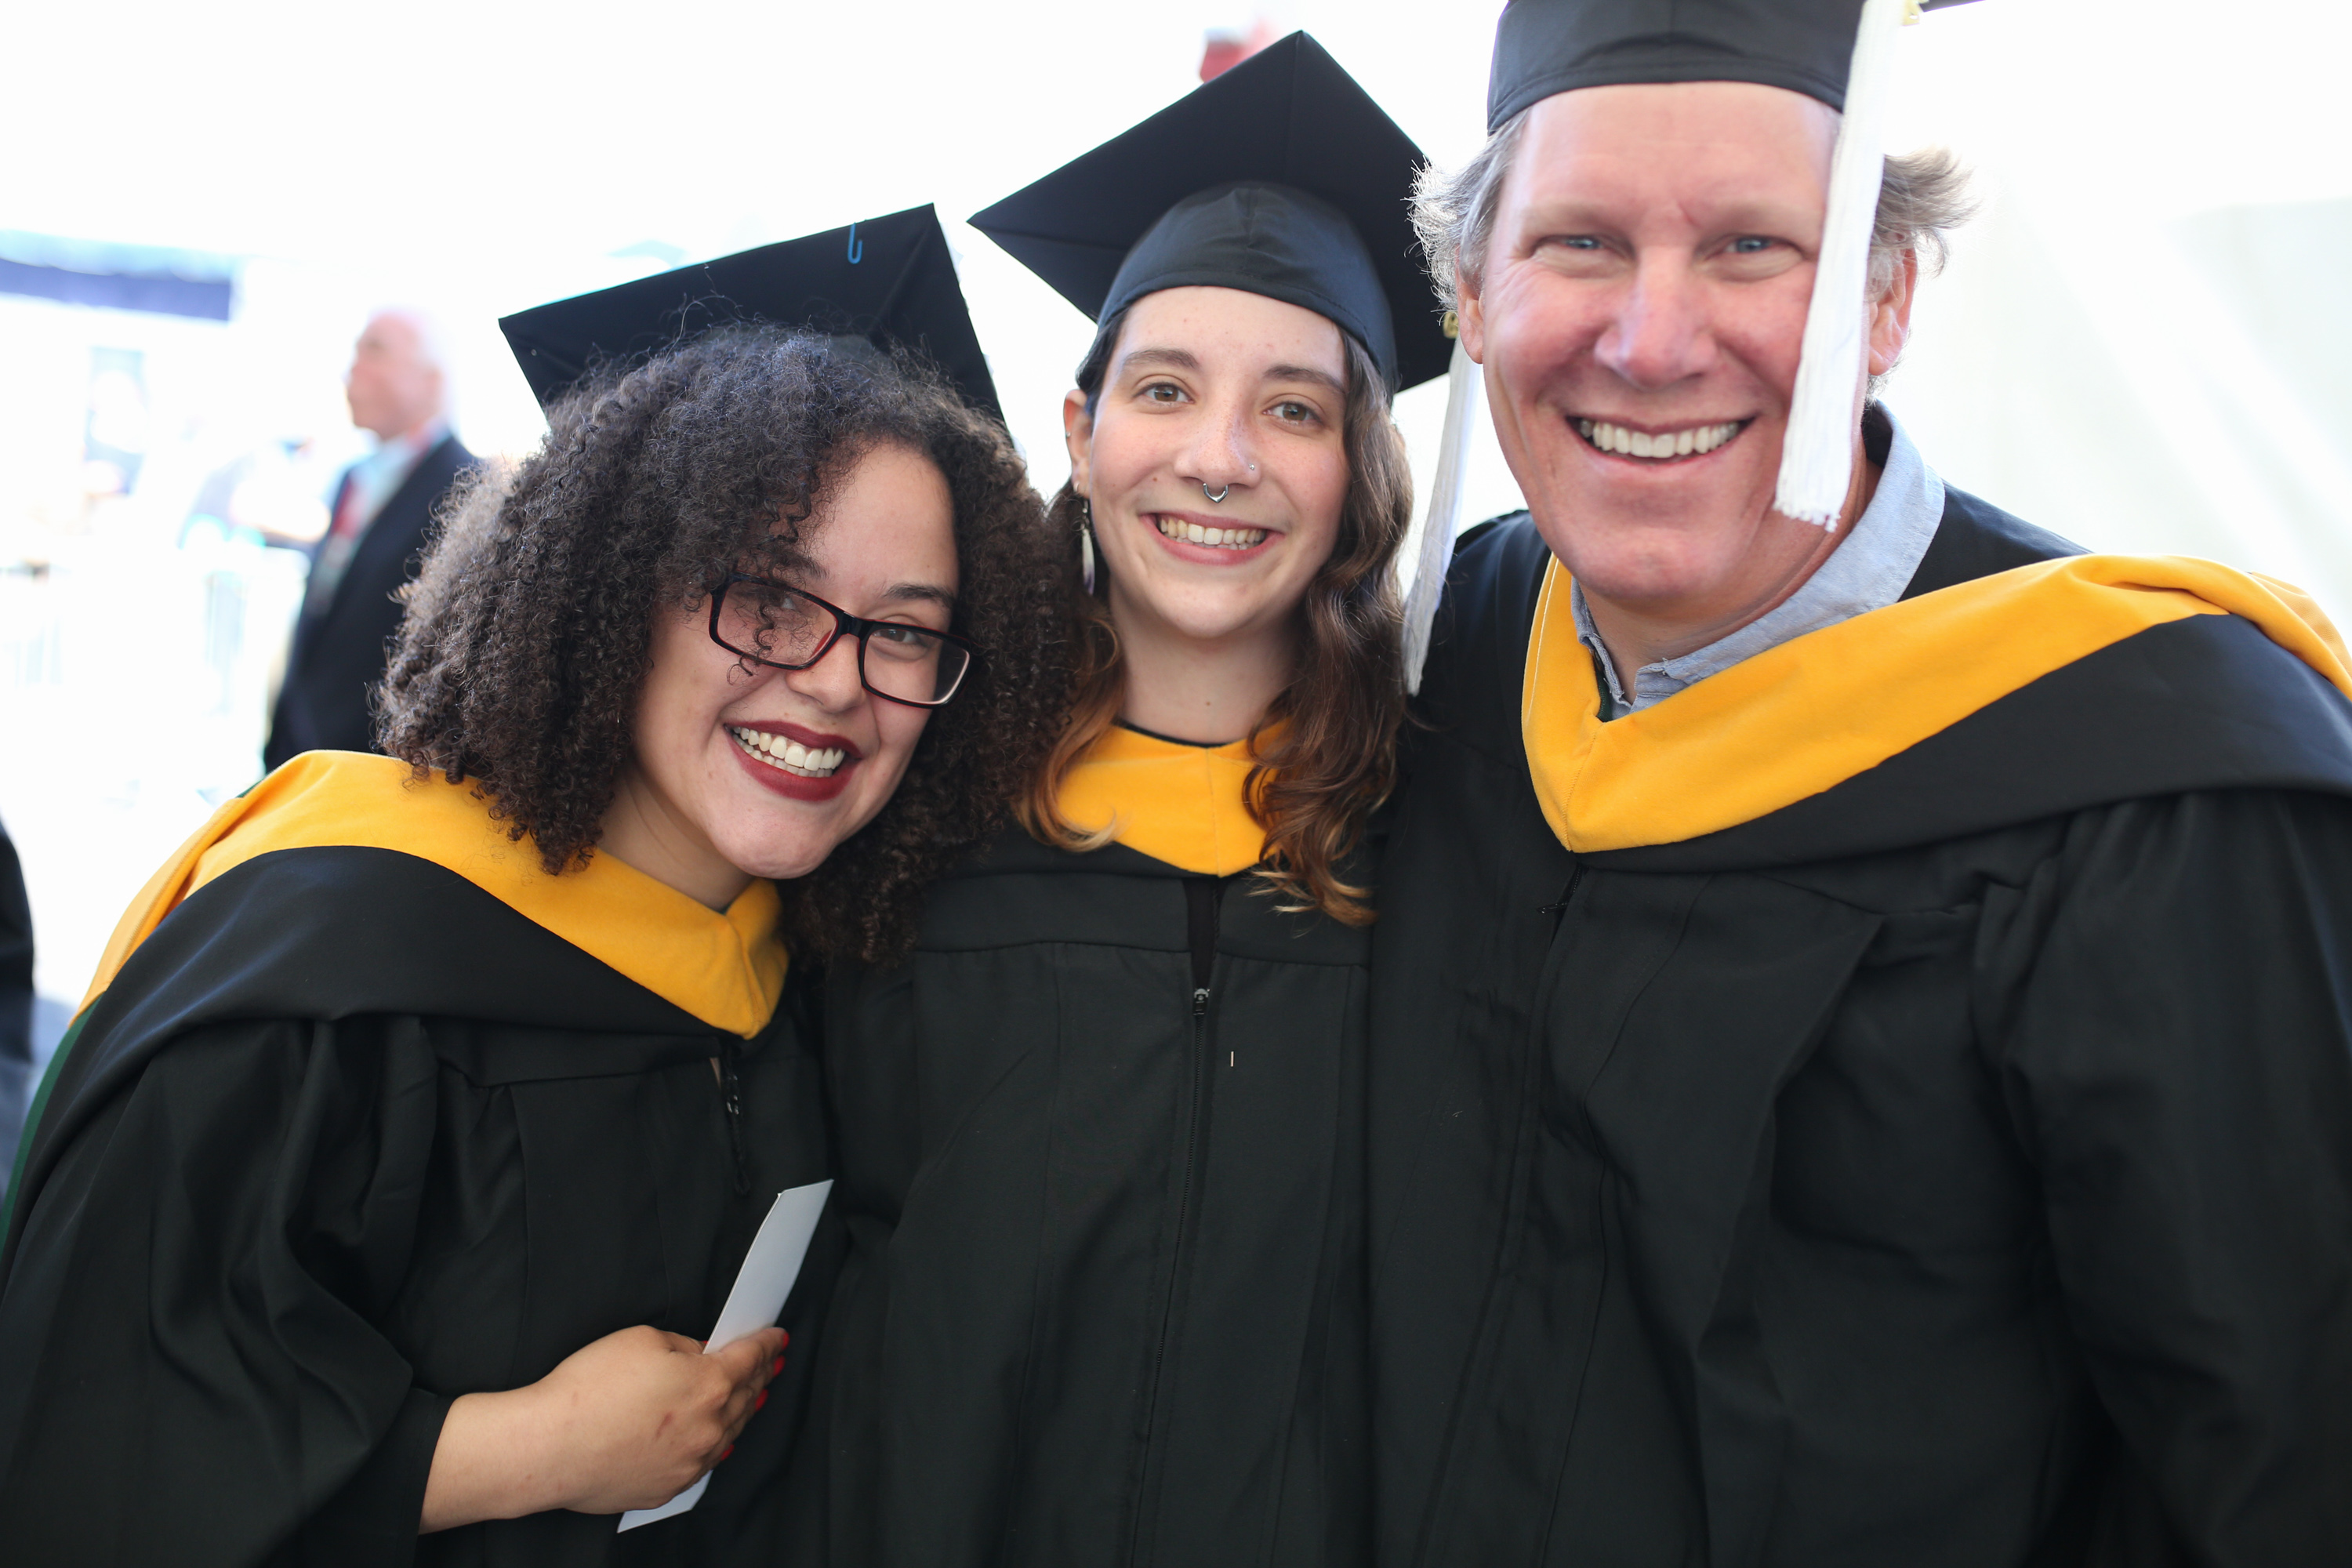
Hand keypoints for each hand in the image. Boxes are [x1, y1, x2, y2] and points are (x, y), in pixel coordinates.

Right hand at [420, 1323, 787, 1531]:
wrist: (549, 1448)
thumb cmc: (589, 1389)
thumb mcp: (643, 1339)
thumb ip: (684, 1346)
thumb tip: (701, 1356)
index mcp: (711, 1384)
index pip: (752, 1358)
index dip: (767, 1344)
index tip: (777, 1339)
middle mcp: (710, 1428)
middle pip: (747, 1397)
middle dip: (760, 1376)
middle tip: (769, 1364)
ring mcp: (691, 1463)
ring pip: (730, 1433)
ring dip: (741, 1411)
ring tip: (750, 1397)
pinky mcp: (667, 1487)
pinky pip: (702, 1462)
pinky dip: (713, 1444)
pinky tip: (712, 1437)